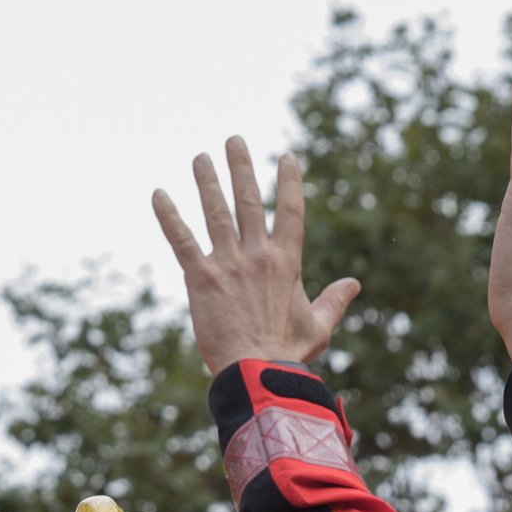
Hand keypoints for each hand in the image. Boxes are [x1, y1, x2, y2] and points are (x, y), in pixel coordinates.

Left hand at [151, 139, 359, 372]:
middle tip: (234, 140)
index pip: (290, 212)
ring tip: (200, 157)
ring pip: (215, 212)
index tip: (287, 158)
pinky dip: (168, 216)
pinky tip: (158, 194)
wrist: (255, 372)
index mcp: (287, 263)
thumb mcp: (318, 326)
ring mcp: (228, 264)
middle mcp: (258, 256)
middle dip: (241, 167)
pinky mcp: (200, 278)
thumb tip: (354, 283)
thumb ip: (334, 300)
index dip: (289, 183)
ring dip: (206, 181)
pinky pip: (181, 240)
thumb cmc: (288, 354)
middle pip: (249, 201)